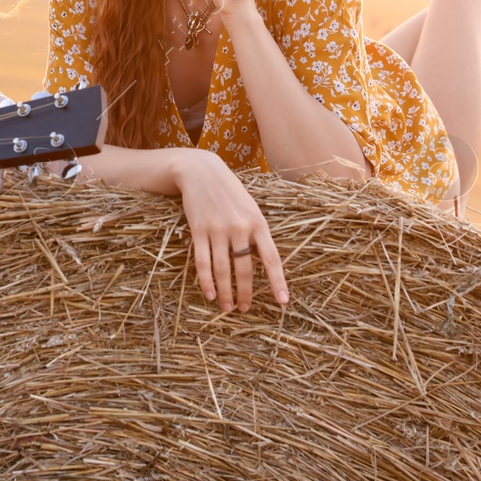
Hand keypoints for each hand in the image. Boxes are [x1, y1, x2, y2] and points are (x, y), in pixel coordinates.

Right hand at [171, 150, 287, 312]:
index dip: (277, 282)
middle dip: (246, 293)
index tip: (282, 302)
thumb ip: (257, 232)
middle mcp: (240, 227)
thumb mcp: (250, 207)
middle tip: (245, 309)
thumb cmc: (229, 191)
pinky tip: (209, 293)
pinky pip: (203, 261)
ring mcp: (218, 229)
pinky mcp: (198, 229)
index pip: (271, 258)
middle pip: (245, 269)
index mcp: (258, 222)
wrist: (200, 170)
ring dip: (225, 292)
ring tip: (227, 307)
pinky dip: (206, 280)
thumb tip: (264, 262)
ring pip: (223, 269)